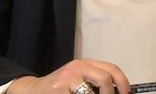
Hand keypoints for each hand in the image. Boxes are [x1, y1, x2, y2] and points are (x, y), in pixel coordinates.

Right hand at [8, 58, 130, 93]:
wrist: (32, 91)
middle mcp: (78, 67)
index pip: (111, 69)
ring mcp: (68, 78)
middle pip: (105, 79)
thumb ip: (95, 83)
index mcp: (85, 64)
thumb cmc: (59, 89)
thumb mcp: (78, 81)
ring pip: (93, 93)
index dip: (123, 83)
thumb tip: (117, 91)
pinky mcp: (60, 89)